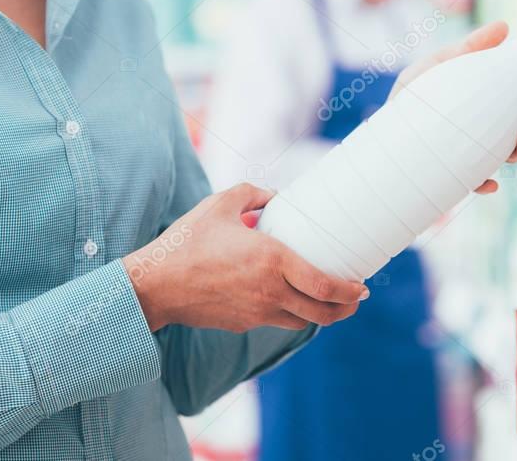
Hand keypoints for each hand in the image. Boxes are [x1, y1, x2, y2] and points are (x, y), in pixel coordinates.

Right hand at [124, 183, 367, 332]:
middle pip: (321, 312)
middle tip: (354, 299)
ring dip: (319, 314)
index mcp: (271, 261)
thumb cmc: (187, 241)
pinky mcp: (242, 323)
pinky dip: (289, 312)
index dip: (349, 291)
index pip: (324, 286)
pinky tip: (287, 298)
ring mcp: (256, 312)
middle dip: (345, 309)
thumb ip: (253, 194)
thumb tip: (274, 196)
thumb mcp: (221, 204)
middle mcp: (270, 291)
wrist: (154, 284)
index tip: (362, 287)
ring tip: (326, 300)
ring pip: (301, 321)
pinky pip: (275, 320)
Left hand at [389, 21, 516, 193]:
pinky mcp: (458, 171)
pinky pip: (476, 182)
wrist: (386, 125)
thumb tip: (504, 26)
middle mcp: (490, 128)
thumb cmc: (416, 93)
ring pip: (511, 154)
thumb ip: (469, 47)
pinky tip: (491, 183)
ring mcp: (477, 150)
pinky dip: (485, 183)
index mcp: (491, 101)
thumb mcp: (441, 64)